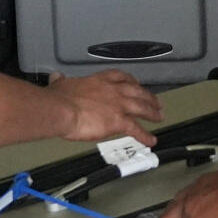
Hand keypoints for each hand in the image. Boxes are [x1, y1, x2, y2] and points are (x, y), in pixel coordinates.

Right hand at [46, 69, 162, 142]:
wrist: (62, 109)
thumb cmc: (59, 98)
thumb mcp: (60, 84)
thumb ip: (61, 82)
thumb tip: (56, 78)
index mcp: (100, 80)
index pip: (121, 77)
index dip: (132, 81)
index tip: (136, 84)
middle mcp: (113, 90)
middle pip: (137, 92)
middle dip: (148, 97)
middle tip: (156, 102)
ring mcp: (118, 105)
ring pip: (142, 107)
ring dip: (153, 112)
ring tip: (160, 117)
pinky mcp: (119, 121)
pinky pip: (136, 129)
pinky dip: (145, 135)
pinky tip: (151, 140)